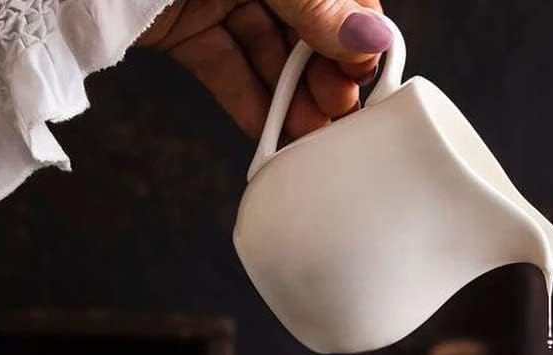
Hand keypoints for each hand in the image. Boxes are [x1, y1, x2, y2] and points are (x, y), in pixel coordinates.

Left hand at [140, 0, 389, 139]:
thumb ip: (312, 1)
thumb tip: (371, 37)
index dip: (356, 36)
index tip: (360, 80)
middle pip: (308, 27)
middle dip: (325, 76)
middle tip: (335, 118)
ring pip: (268, 53)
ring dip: (291, 101)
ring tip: (309, 142)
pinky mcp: (181, 26)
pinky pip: (225, 68)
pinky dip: (247, 104)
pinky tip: (270, 137)